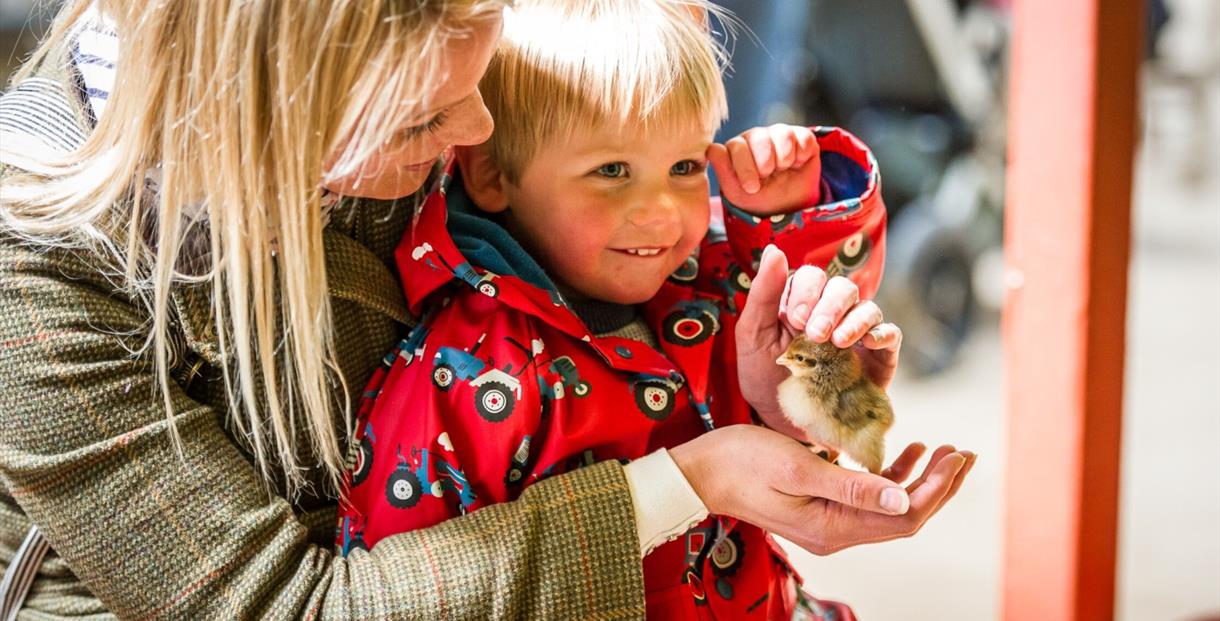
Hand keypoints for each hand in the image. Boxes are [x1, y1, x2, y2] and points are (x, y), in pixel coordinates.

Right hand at [669, 424, 975, 554]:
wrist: (700, 473)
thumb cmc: (742, 462)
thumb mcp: (797, 467)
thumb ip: (851, 486)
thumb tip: (904, 500)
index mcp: (833, 527)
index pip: (903, 517)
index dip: (935, 489)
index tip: (956, 456)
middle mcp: (836, 532)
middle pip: (903, 516)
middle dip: (937, 486)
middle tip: (963, 453)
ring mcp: (828, 522)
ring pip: (890, 508)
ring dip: (920, 481)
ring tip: (945, 451)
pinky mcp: (820, 506)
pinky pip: (868, 498)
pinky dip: (892, 477)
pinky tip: (907, 453)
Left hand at [708, 124, 821, 215]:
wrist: (788, 206)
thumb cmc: (758, 198)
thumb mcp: (738, 192)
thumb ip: (723, 170)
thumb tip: (713, 149)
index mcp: (736, 149)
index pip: (735, 146)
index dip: (744, 167)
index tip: (752, 188)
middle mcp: (754, 138)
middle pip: (758, 138)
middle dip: (765, 164)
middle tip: (768, 177)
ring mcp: (777, 134)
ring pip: (781, 134)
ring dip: (784, 159)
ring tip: (782, 170)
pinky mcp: (800, 136)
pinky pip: (802, 138)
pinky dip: (801, 155)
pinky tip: (797, 164)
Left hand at [736, 245, 900, 436]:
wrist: (784, 425)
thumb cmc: (765, 379)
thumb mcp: (753, 336)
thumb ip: (763, 293)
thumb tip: (773, 249)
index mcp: (801, 302)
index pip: (812, 277)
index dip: (806, 292)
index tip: (793, 319)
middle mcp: (832, 313)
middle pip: (843, 287)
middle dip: (829, 306)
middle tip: (814, 333)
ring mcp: (857, 333)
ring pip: (868, 307)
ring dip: (853, 320)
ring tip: (836, 343)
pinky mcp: (878, 357)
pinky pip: (890, 334)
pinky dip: (883, 333)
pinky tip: (868, 343)